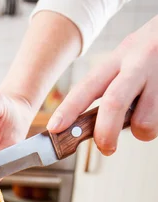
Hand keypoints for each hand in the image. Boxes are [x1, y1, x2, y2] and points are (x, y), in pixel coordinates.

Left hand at [47, 16, 157, 154]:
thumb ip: (110, 87)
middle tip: (106, 148)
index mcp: (118, 58)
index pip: (87, 86)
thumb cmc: (152, 53)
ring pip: (145, 121)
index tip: (55, 128)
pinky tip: (157, 107)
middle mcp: (137, 64)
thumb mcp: (127, 60)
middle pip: (114, 102)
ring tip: (147, 120)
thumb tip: (90, 127)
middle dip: (105, 132)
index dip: (69, 109)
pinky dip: (157, 123)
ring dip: (142, 131)